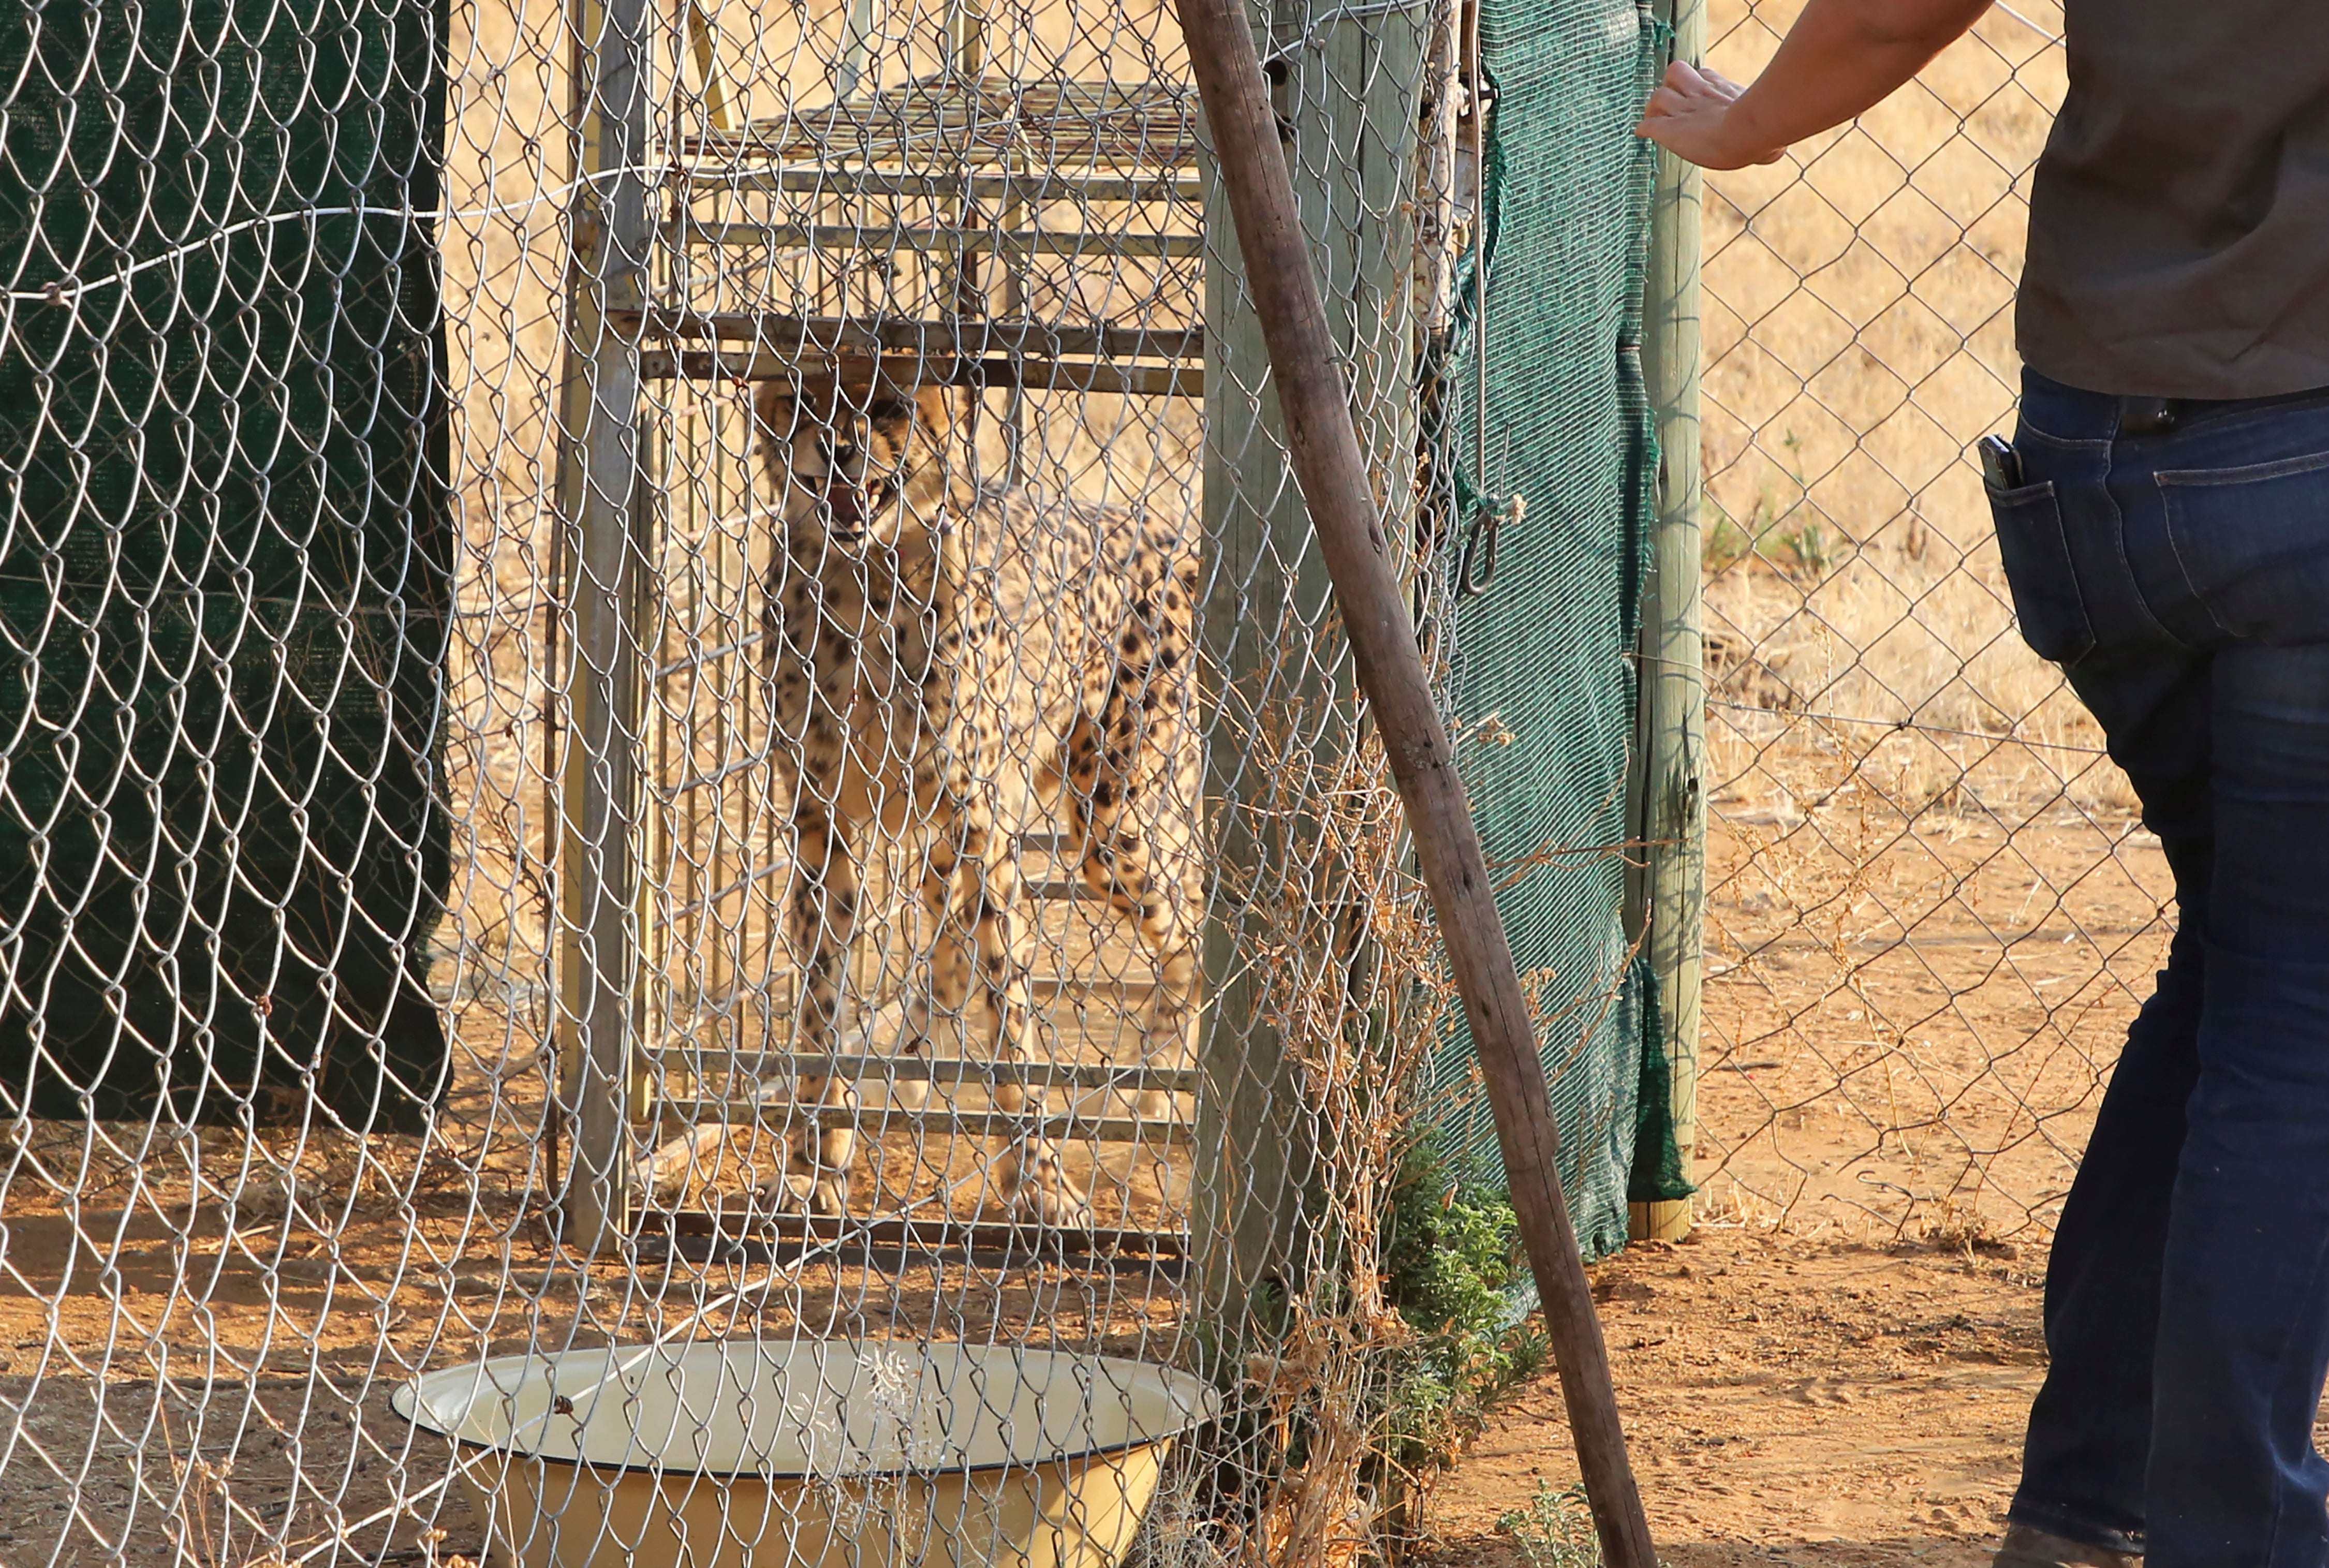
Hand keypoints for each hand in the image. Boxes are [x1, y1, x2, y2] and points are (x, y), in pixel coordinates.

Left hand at [1635, 60, 1788, 168]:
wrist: (1750, 130)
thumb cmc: (1764, 131)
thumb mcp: (1764, 124)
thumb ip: (1765, 133)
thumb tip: (1778, 152)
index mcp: (1722, 90)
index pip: (1702, 74)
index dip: (1696, 84)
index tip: (1696, 98)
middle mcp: (1700, 95)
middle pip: (1676, 72)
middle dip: (1672, 86)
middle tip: (1673, 107)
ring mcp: (1684, 111)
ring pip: (1657, 96)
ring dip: (1654, 109)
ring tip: (1658, 121)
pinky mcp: (1671, 131)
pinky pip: (1648, 124)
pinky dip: (1645, 128)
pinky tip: (1644, 133)